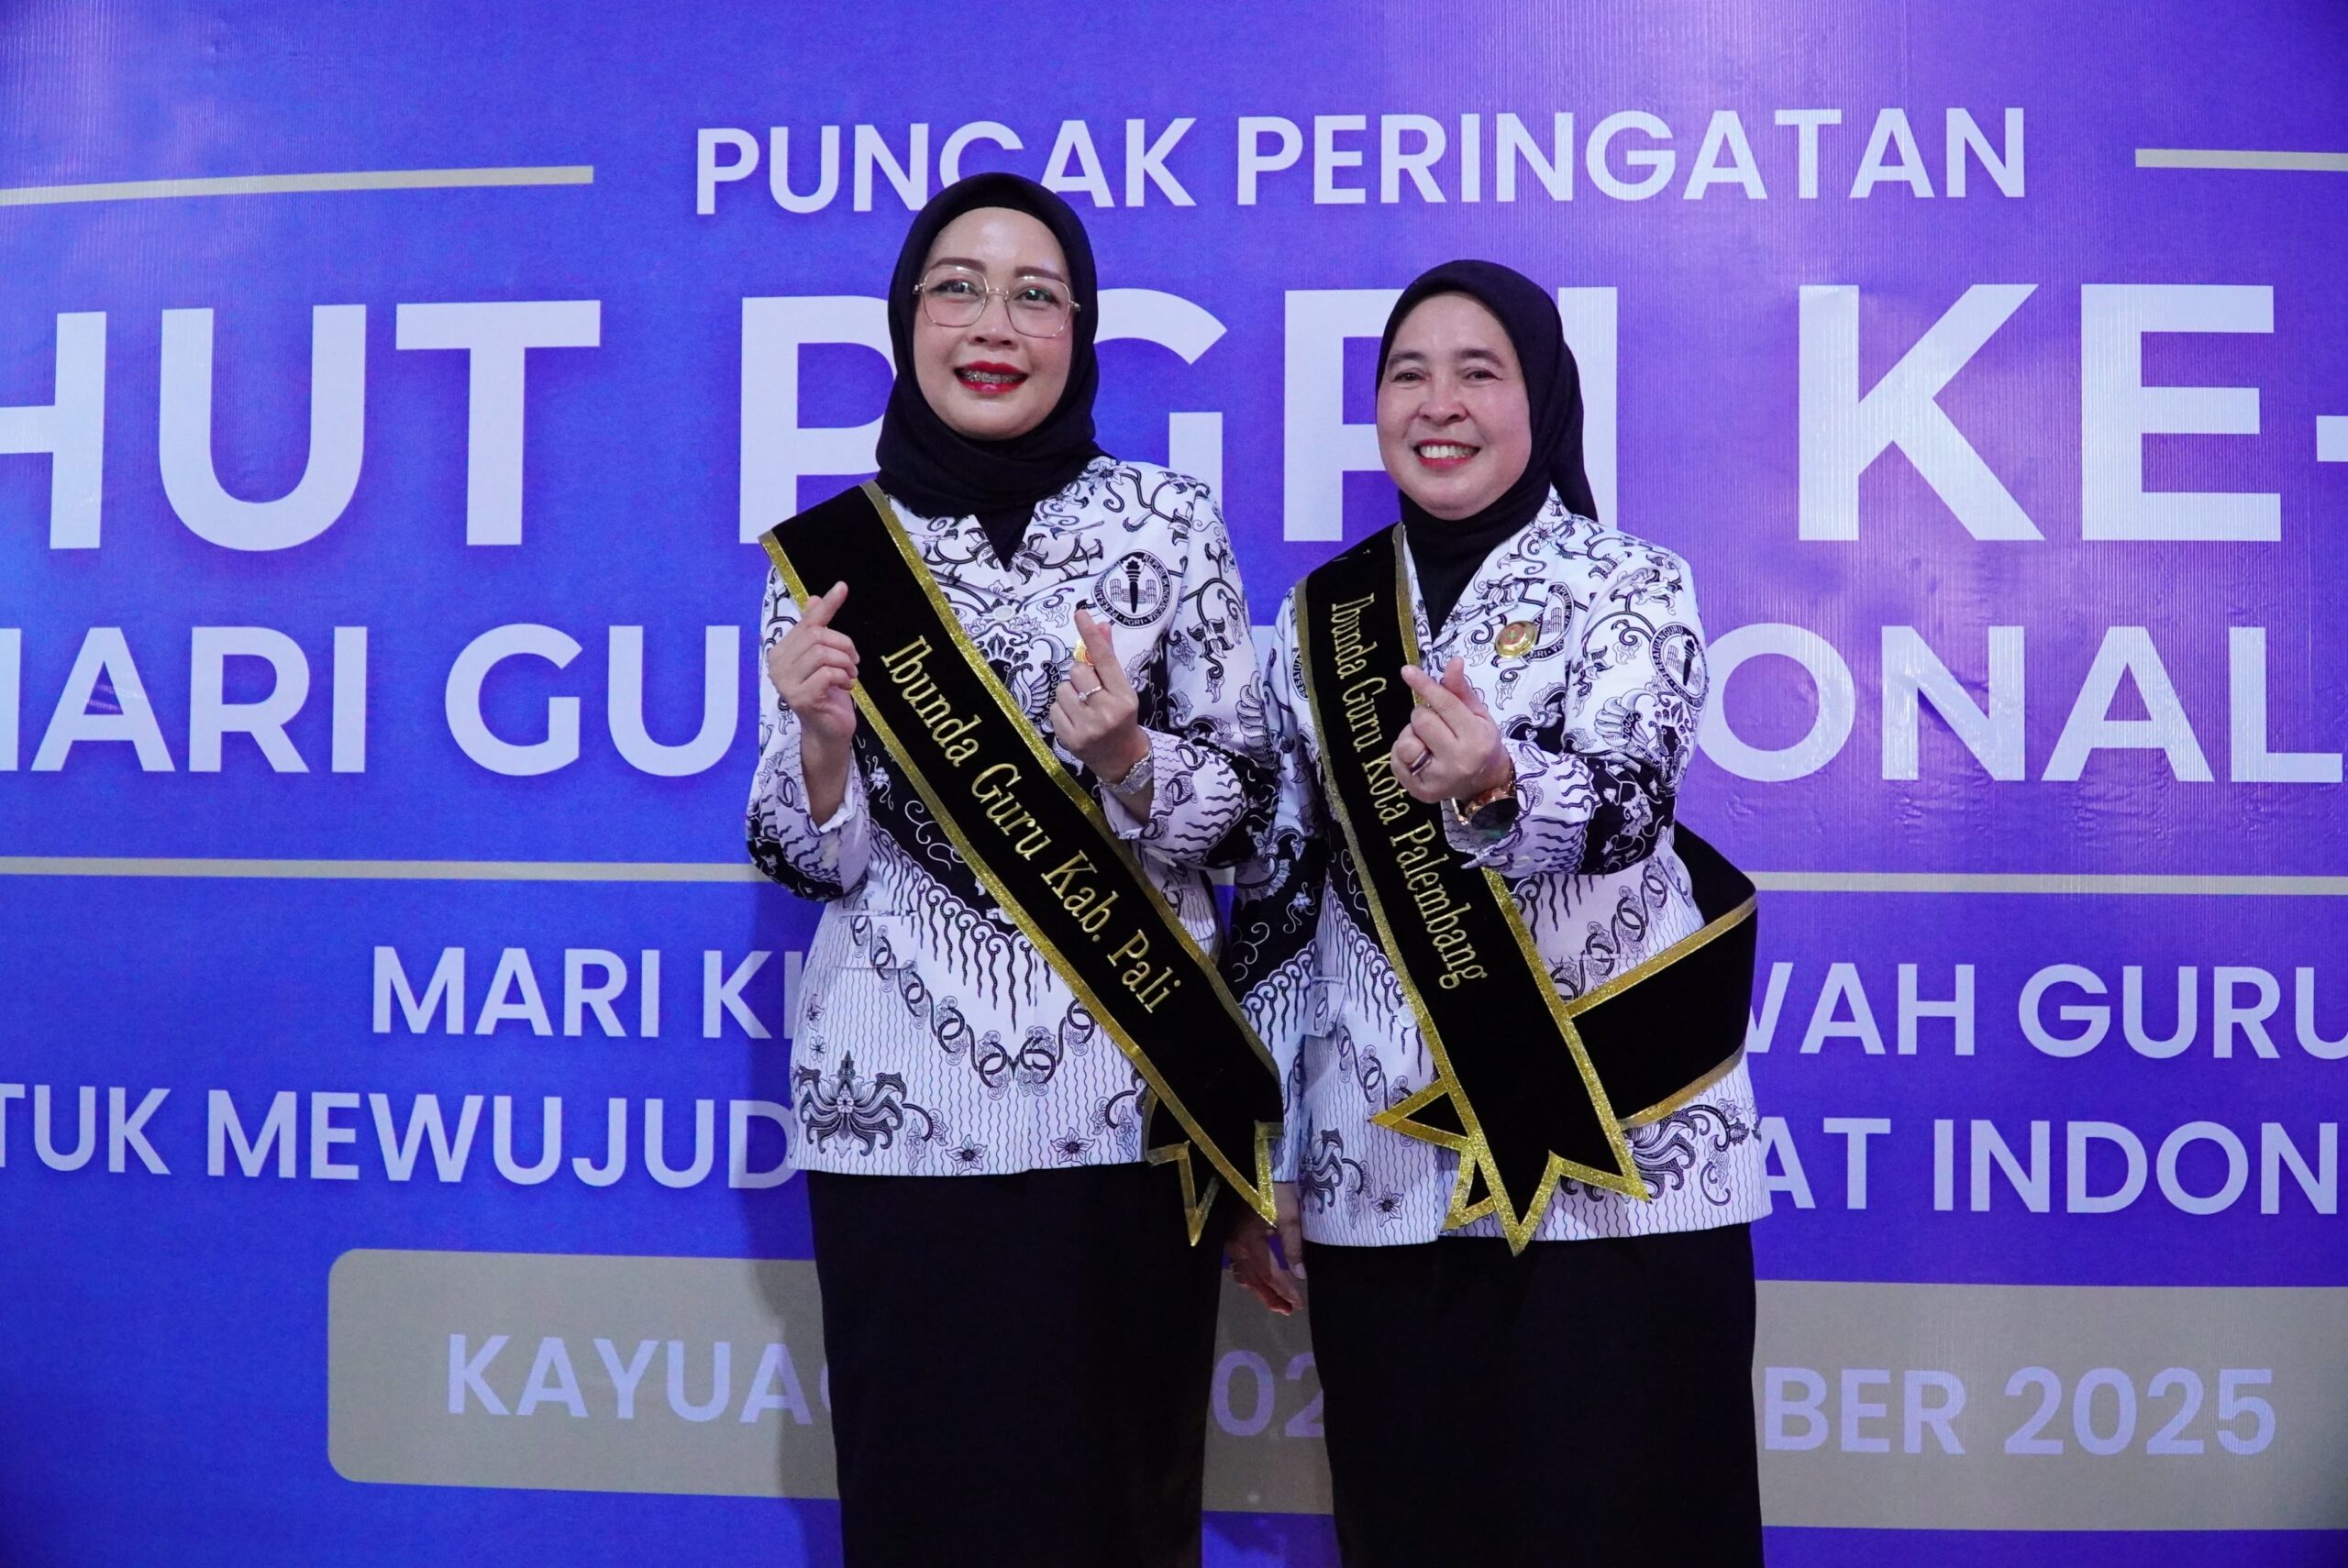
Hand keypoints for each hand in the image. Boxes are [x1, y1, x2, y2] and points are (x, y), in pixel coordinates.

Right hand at [767, 581, 855, 819]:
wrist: (829, 731)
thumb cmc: (828, 693)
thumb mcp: (825, 659)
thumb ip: (817, 630)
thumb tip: (815, 597)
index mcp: (782, 652)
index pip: (807, 622)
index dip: (827, 605)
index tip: (843, 586)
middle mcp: (777, 665)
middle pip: (818, 636)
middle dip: (844, 646)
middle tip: (854, 662)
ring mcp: (786, 683)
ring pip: (824, 653)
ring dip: (846, 664)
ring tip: (850, 676)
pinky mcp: (800, 698)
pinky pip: (828, 673)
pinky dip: (843, 677)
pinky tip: (845, 687)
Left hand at [1050, 607, 1148, 785]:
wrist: (1123, 760)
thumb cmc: (1122, 718)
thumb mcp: (1122, 690)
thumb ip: (1108, 660)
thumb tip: (1100, 625)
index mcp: (1124, 697)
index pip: (1105, 660)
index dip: (1092, 636)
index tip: (1081, 614)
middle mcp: (1106, 712)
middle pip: (1078, 671)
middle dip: (1080, 676)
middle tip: (1090, 690)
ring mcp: (1087, 727)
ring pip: (1062, 689)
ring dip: (1070, 693)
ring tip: (1082, 706)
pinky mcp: (1070, 739)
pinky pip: (1054, 708)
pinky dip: (1062, 710)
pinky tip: (1075, 719)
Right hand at [1224, 1182, 1303, 1315]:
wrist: (1261, 1165)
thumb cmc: (1277, 1189)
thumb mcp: (1289, 1218)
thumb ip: (1293, 1248)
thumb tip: (1301, 1276)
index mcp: (1249, 1242)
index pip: (1269, 1274)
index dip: (1284, 1291)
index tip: (1298, 1304)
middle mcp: (1236, 1245)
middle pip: (1253, 1279)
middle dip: (1271, 1296)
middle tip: (1288, 1310)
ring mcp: (1230, 1240)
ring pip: (1244, 1273)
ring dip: (1260, 1288)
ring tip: (1276, 1299)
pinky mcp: (1231, 1233)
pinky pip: (1239, 1263)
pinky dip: (1251, 1275)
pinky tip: (1259, 1278)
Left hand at [1390, 657, 1508, 803]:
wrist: (1485, 784)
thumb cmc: (1481, 742)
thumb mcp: (1479, 715)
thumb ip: (1460, 690)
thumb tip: (1453, 661)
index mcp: (1475, 739)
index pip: (1445, 705)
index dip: (1425, 685)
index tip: (1407, 671)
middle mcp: (1456, 762)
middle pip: (1421, 720)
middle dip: (1424, 715)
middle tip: (1436, 722)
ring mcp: (1436, 780)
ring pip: (1405, 742)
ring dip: (1412, 735)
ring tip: (1427, 741)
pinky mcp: (1419, 791)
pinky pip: (1396, 760)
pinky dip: (1404, 752)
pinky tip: (1420, 755)